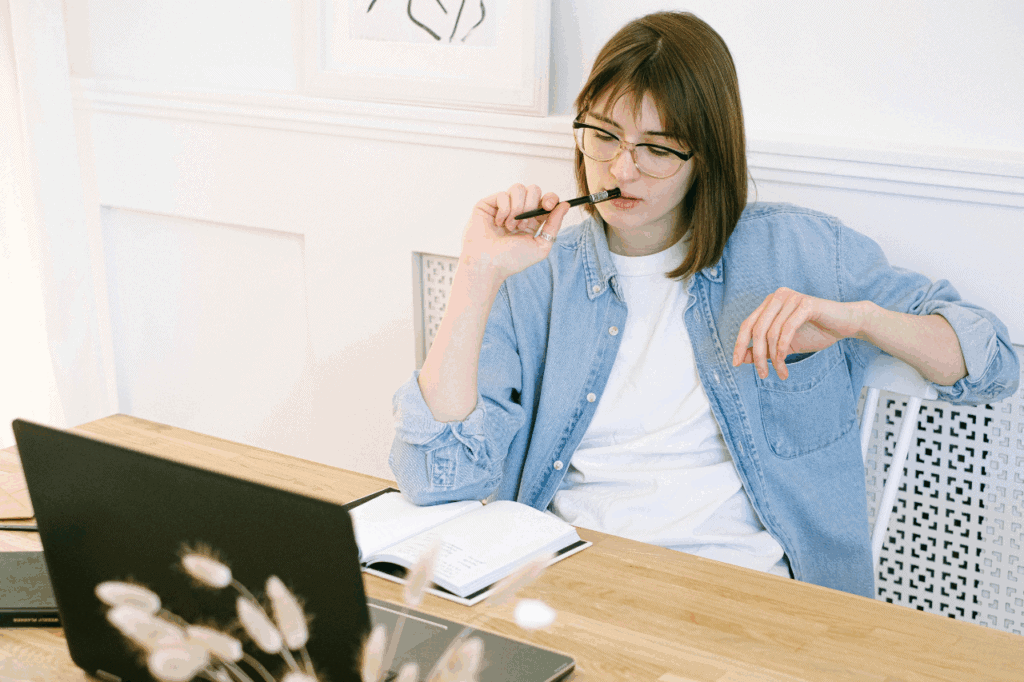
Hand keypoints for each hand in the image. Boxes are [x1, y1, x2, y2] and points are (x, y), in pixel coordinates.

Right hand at [459, 184, 570, 287]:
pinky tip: (497, 223)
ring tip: (509, 226)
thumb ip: (554, 225)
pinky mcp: (488, 203)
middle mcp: (518, 211)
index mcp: (532, 221)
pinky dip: (503, 210)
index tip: (548, 206)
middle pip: (534, 189)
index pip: (546, 200)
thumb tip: (565, 204)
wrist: (487, 264)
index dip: (550, 199)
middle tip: (523, 225)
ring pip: (518, 188)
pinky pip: (503, 194)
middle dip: (531, 206)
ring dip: (517, 209)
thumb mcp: (541, 246)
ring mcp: (502, 206)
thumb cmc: (512, 259)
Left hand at [732, 288, 867, 379]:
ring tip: (781, 372)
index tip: (736, 364)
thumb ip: (762, 349)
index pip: (747, 325)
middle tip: (763, 375)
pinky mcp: (805, 304)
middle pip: (757, 330)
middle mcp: (777, 297)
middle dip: (757, 356)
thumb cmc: (815, 332)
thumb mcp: (784, 345)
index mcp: (769, 303)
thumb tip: (742, 358)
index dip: (740, 345)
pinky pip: (787, 330)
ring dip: (774, 358)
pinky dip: (783, 349)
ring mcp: (791, 298)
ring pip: (771, 333)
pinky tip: (785, 362)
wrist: (846, 324)